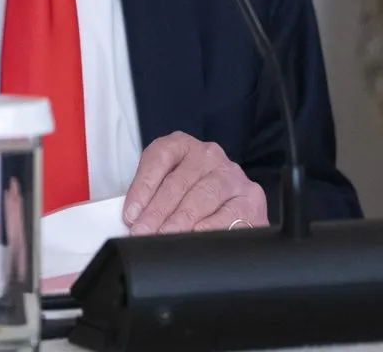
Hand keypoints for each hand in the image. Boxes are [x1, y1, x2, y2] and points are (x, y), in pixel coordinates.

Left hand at [123, 132, 267, 234]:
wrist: (232, 206)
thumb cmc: (189, 196)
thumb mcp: (166, 186)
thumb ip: (149, 197)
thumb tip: (132, 220)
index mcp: (181, 145)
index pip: (159, 157)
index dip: (142, 186)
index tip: (131, 213)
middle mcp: (208, 155)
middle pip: (179, 181)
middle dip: (157, 211)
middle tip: (143, 232)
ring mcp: (232, 176)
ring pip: (204, 196)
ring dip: (181, 220)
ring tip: (165, 237)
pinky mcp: (251, 199)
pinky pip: (230, 214)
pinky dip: (211, 227)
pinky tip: (198, 235)